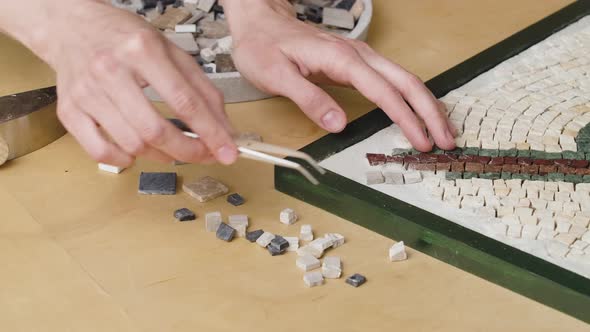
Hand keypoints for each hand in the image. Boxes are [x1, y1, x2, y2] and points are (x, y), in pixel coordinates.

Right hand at [5, 0, 237, 165]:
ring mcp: (86, 92)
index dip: (211, 133)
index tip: (227, 151)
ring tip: (173, 149)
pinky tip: (136, 150)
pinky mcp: (69, 110)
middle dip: (188, 151)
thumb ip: (202, 89)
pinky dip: (124, 159)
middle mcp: (111, 70)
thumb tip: (224, 129)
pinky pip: (99, 151)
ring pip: (132, 144)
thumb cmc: (125, 39)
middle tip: (204, 155)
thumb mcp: (171, 52)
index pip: (185, 101)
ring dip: (162, 156)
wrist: (73, 26)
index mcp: (142, 50)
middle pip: (156, 129)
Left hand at [222, 0, 455, 150]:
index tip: (421, 141)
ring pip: (404, 79)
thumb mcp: (277, 75)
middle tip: (447, 140)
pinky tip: (416, 112)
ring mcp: (360, 57)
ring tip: (441, 130)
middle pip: (406, 82)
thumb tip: (339, 125)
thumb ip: (309, 99)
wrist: (260, 22)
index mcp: (341, 59)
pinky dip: (410, 98)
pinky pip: (392, 79)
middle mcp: (358, 55)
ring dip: (425, 105)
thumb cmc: (264, 47)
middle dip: (430, 112)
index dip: (406, 118)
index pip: (384, 91)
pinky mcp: (356, 63)